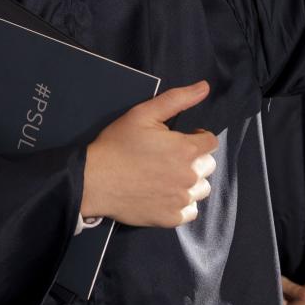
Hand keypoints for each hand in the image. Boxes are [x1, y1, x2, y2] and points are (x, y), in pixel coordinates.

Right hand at [81, 81, 217, 227]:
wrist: (93, 180)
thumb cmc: (117, 145)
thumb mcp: (143, 114)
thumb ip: (177, 99)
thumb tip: (204, 87)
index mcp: (186, 149)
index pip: (211, 142)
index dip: (196, 138)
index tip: (178, 140)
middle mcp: (189, 176)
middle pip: (208, 166)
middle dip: (193, 159)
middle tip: (168, 158)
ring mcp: (181, 200)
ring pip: (201, 189)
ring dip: (190, 182)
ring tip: (166, 177)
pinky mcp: (170, 218)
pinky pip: (190, 211)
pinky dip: (181, 204)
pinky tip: (163, 194)